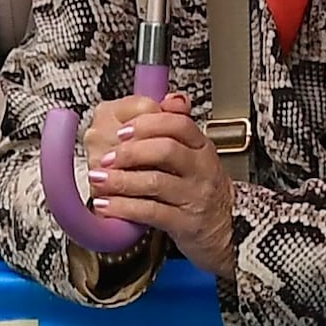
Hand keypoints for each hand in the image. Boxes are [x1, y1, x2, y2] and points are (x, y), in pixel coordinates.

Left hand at [83, 95, 238, 271]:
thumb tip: (168, 98)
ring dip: (121, 180)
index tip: (122, 129)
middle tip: (107, 156)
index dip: (148, 123)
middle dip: (131, 152)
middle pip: (167, 150)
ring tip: (99, 179)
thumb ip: (176, 126)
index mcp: (201, 147)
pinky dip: (124, 208)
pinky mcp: (184, 223)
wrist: (226, 227)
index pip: (179, 124)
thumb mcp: (195, 154)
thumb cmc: (202, 188)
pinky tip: (106, 205)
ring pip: (155, 182)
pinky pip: (151, 212)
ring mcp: (194, 197)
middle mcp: (201, 169)